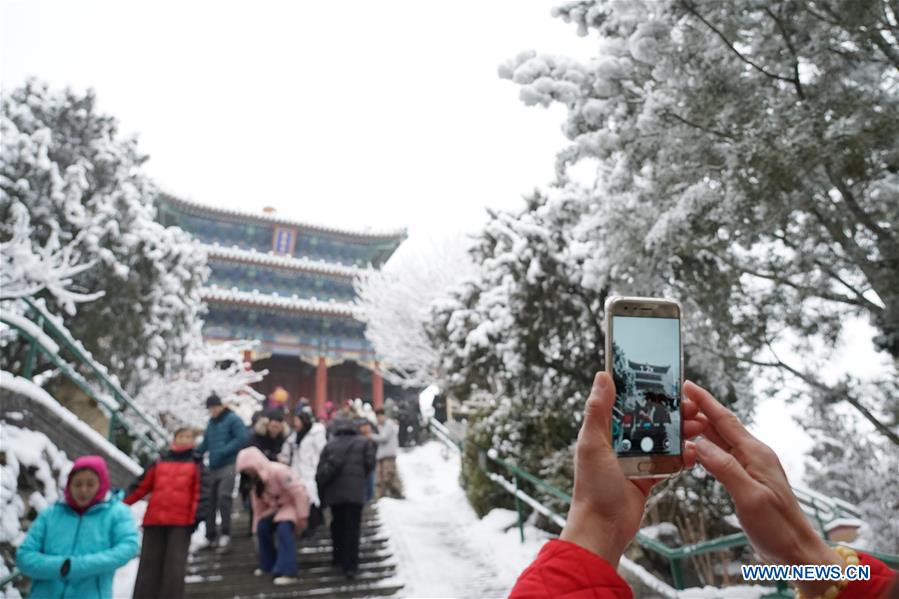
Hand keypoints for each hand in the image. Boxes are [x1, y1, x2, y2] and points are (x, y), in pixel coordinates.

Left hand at [560, 372, 704, 566]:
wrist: (603, 527)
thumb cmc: (593, 487)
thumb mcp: (592, 443)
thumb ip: (598, 410)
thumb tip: (602, 376)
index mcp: (605, 430)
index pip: (629, 402)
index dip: (649, 392)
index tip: (670, 384)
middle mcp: (620, 442)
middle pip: (651, 419)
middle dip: (672, 412)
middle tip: (692, 408)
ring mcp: (636, 459)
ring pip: (663, 438)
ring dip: (682, 432)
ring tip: (698, 428)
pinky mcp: (648, 476)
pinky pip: (669, 461)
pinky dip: (683, 456)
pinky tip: (694, 453)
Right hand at [684, 381, 842, 596]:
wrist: (797, 552)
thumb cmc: (778, 528)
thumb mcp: (749, 498)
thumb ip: (725, 469)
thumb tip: (699, 444)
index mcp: (756, 454)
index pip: (725, 420)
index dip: (705, 401)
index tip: (687, 385)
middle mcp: (754, 455)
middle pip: (722, 425)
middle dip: (699, 411)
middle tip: (674, 402)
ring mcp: (752, 466)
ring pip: (721, 440)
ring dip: (701, 428)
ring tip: (679, 420)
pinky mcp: (748, 479)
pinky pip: (723, 455)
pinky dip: (706, 447)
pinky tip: (695, 448)